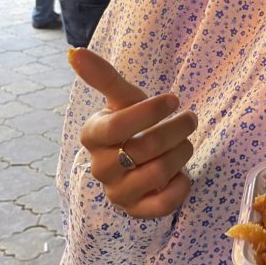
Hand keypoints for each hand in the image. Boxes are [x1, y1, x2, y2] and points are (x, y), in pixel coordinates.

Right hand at [68, 47, 196, 218]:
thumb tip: (74, 52)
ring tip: (186, 143)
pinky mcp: (137, 212)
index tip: (174, 99)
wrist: (132, 164)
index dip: (150, 111)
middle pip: (145, 148)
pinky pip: (165, 204)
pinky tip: (182, 173)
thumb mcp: (121, 99)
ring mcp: (117, 193)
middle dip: (176, 130)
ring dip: (182, 154)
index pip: (118, 125)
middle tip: (190, 119)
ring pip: (158, 173)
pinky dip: (181, 185)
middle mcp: (100, 167)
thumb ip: (103, 77)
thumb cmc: (130, 124)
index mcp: (92, 136)